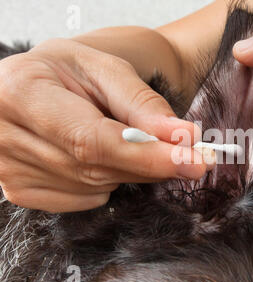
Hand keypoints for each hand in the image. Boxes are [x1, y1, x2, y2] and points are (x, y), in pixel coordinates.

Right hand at [0, 38, 207, 212]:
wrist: (44, 84)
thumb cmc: (73, 71)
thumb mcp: (108, 70)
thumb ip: (144, 106)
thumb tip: (183, 138)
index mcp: (23, 93)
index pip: (93, 140)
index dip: (146, 156)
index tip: (193, 161)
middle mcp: (5, 135)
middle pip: (96, 169)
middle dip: (150, 164)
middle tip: (188, 153)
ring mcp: (8, 169)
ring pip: (95, 187)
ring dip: (128, 169)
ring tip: (124, 139)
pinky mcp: (19, 190)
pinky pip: (84, 199)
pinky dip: (106, 180)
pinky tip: (98, 155)